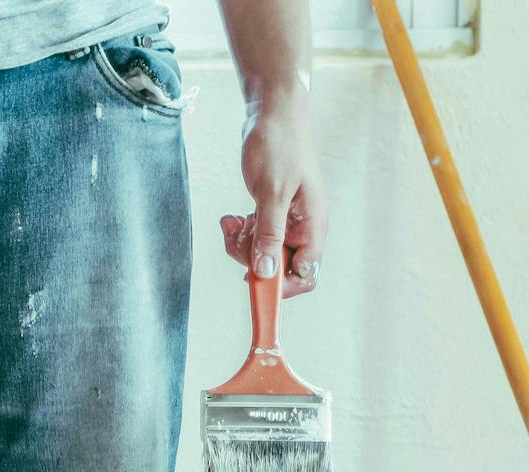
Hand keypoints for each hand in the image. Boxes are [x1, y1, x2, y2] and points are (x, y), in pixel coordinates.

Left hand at [220, 91, 324, 297]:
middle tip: (237, 237)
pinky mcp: (271, 211)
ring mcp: (287, 219)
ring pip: (262, 252)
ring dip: (242, 243)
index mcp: (313, 224)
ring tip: (233, 221)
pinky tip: (232, 217)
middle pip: (279, 266)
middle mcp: (303, 225)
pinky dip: (240, 231)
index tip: (251, 280)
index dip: (281, 285)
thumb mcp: (271, 192)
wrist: (273, 113)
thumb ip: (269, 233)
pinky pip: (254, 235)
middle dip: (253, 258)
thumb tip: (266, 271)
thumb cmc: (279, 146)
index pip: (305, 273)